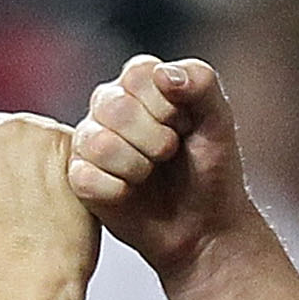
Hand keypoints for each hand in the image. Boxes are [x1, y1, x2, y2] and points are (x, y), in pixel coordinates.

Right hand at [0, 111, 98, 289]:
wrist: (22, 279)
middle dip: (8, 161)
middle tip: (22, 202)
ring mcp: (21, 128)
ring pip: (32, 136)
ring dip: (38, 161)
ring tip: (44, 205)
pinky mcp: (60, 138)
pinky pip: (67, 148)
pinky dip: (68, 171)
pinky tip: (65, 202)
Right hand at [67, 55, 262, 283]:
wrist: (205, 225)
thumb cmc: (211, 168)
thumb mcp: (219, 120)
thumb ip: (201, 84)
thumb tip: (163, 74)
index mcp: (139, 82)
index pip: (138, 75)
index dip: (166, 107)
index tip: (185, 127)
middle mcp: (109, 105)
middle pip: (114, 108)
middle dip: (154, 139)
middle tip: (169, 154)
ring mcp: (90, 142)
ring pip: (98, 144)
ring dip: (137, 166)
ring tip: (151, 174)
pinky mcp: (79, 178)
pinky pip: (86, 179)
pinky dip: (118, 191)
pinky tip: (132, 193)